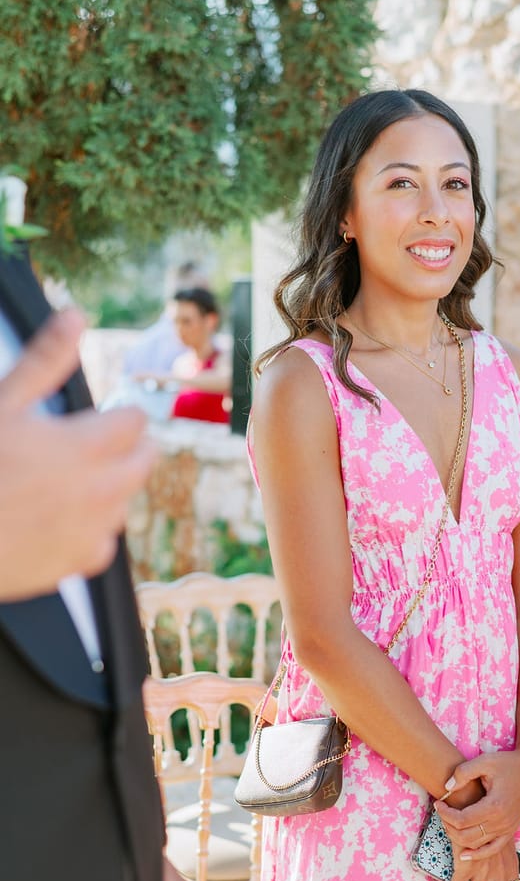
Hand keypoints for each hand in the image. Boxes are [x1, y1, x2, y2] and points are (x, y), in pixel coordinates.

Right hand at [0, 308, 156, 599]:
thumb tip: (75, 316)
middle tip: (98, 443)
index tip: (103, 416)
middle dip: (127, 448)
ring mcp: (92, 531)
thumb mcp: (2, 402)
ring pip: (125, 501)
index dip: (120, 413)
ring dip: (110, 487)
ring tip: (69, 479)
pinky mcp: (79, 564)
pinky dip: (90, 530)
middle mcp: (101, 491)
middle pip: (144, 461)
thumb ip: (44, 360)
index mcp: (86, 447)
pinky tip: (60, 518)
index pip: (136, 422)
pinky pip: (104, 543)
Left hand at [435, 748, 519, 860]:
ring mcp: (507, 829)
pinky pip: (492, 849)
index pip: (461, 820)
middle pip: (466, 835)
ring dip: (458, 837)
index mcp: (494, 806)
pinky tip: (464, 854)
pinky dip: (478, 854)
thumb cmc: (507, 763)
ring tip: (449, 822)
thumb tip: (446, 787)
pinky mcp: (510, 831)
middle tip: (441, 812)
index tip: (438, 803)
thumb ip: (463, 773)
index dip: (445, 813)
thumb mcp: (484, 761)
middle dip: (448, 825)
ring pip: (476, 845)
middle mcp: (502, 822)